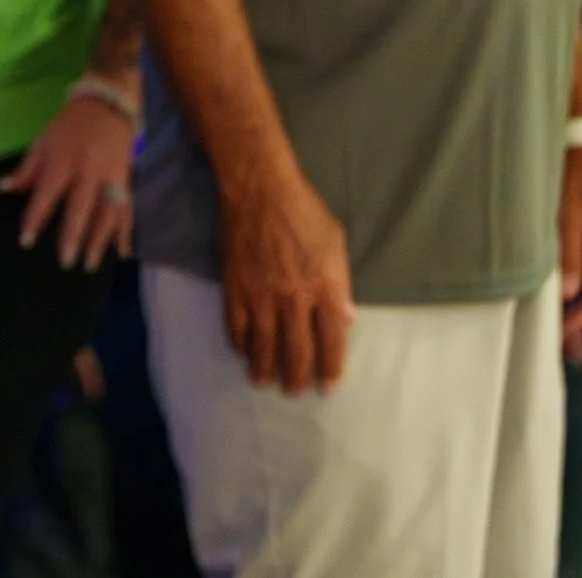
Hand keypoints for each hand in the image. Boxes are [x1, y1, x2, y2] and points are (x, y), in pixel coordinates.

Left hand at [1, 89, 134, 270]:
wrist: (107, 104)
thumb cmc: (69, 126)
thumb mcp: (43, 141)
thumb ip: (26, 169)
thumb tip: (3, 188)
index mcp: (63, 160)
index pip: (47, 193)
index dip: (36, 217)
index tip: (26, 241)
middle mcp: (88, 170)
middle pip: (80, 206)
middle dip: (73, 235)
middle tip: (65, 261)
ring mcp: (110, 176)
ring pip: (106, 213)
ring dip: (99, 240)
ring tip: (89, 264)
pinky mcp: (126, 179)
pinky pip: (127, 209)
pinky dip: (125, 231)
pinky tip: (121, 251)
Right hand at [219, 168, 353, 393]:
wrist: (259, 190)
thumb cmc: (303, 211)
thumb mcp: (336, 243)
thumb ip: (341, 283)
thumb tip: (345, 317)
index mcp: (325, 289)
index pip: (332, 340)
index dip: (330, 367)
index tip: (328, 384)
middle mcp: (295, 300)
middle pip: (297, 351)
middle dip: (297, 377)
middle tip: (294, 391)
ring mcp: (262, 297)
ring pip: (264, 346)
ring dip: (263, 369)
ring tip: (262, 382)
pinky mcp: (235, 289)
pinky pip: (236, 327)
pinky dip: (239, 343)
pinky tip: (242, 351)